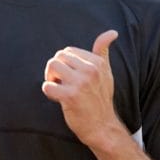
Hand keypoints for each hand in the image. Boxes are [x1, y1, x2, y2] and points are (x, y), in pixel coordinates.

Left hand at [42, 29, 122, 148]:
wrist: (102, 126)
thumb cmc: (100, 98)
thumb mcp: (106, 72)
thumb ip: (103, 51)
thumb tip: (112, 32)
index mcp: (98, 62)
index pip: (68, 51)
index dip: (65, 64)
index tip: (71, 77)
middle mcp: (91, 70)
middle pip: (58, 57)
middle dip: (56, 69)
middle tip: (63, 83)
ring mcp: (81, 83)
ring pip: (52, 66)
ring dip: (51, 78)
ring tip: (59, 88)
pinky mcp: (71, 97)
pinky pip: (47, 86)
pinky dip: (49, 92)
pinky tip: (58, 99)